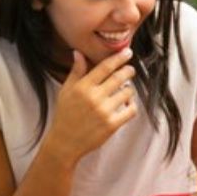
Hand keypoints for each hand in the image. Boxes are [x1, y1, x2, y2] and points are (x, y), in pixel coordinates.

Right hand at [43, 49, 137, 167]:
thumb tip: (78, 53)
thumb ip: (75, 72)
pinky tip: (126, 104)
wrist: (64, 142)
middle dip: (128, 71)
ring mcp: (104, 111)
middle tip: (129, 70)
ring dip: (129, 89)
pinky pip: (131, 110)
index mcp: (83, 87)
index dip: (118, 58)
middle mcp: (94, 98)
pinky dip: (131, 105)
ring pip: (128, 92)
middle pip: (120, 77)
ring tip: (124, 91)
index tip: (127, 53)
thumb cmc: (65, 115)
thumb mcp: (66, 91)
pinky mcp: (112, 125)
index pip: (105, 67)